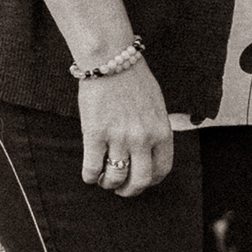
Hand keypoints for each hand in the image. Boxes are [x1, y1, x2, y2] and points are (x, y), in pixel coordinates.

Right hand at [79, 64, 173, 197]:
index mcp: (161, 132)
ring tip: (104, 179)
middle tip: (121, 189)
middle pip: (140, 181)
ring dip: (109, 184)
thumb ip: (156, 130)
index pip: (162, 170)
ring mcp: (119, 138)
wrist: (112, 61)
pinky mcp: (95, 135)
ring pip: (115, 178)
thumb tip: (150, 152)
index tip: (142, 180)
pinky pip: (92, 169)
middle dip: (130, 190)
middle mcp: (143, 139)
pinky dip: (90, 177)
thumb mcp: (157, 107)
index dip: (151, 180)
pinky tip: (90, 174)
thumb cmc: (134, 80)